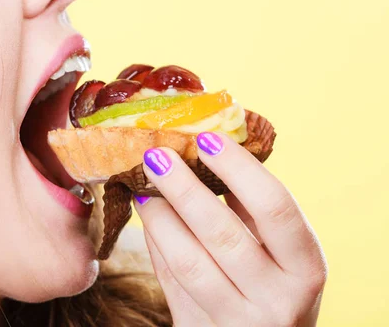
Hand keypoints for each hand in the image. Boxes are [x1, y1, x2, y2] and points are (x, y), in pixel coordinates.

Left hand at [134, 132, 326, 325]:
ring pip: (187, 261)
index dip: (239, 169)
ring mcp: (236, 321)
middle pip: (222, 233)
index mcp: (306, 268)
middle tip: (157, 154)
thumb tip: (208, 150)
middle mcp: (277, 300)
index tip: (207, 139)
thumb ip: (251, 210)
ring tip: (142, 184)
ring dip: (159, 216)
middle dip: (183, 187)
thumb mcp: (281, 252)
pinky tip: (146, 214)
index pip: (275, 208)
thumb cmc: (274, 284)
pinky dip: (154, 242)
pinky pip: (169, 280)